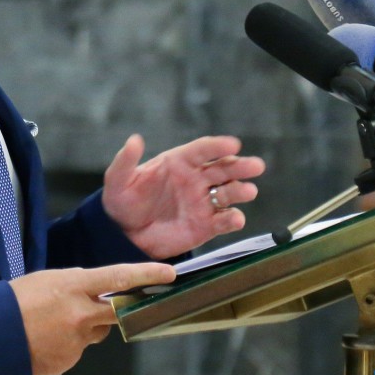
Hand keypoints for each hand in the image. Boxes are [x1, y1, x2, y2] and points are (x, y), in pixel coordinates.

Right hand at [9, 262, 175, 374]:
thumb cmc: (12, 302)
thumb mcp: (45, 281)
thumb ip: (75, 287)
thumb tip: (92, 295)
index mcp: (72, 286)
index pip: (119, 277)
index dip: (146, 275)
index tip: (169, 274)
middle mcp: (80, 314)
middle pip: (117, 311)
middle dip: (123, 308)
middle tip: (125, 303)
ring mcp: (76, 340)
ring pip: (95, 332)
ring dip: (84, 327)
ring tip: (52, 323)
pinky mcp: (68, 360)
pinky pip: (76, 350)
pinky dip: (66, 345)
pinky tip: (45, 339)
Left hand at [101, 135, 264, 258]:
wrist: (125, 234)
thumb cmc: (123, 201)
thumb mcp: (118, 180)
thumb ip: (126, 160)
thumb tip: (134, 139)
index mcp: (179, 162)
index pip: (202, 150)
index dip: (218, 146)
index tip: (233, 144)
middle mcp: (196, 179)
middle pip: (223, 168)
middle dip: (240, 166)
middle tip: (256, 166)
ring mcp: (203, 202)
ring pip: (229, 192)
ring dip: (241, 191)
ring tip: (248, 191)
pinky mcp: (206, 225)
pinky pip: (224, 221)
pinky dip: (233, 219)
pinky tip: (235, 219)